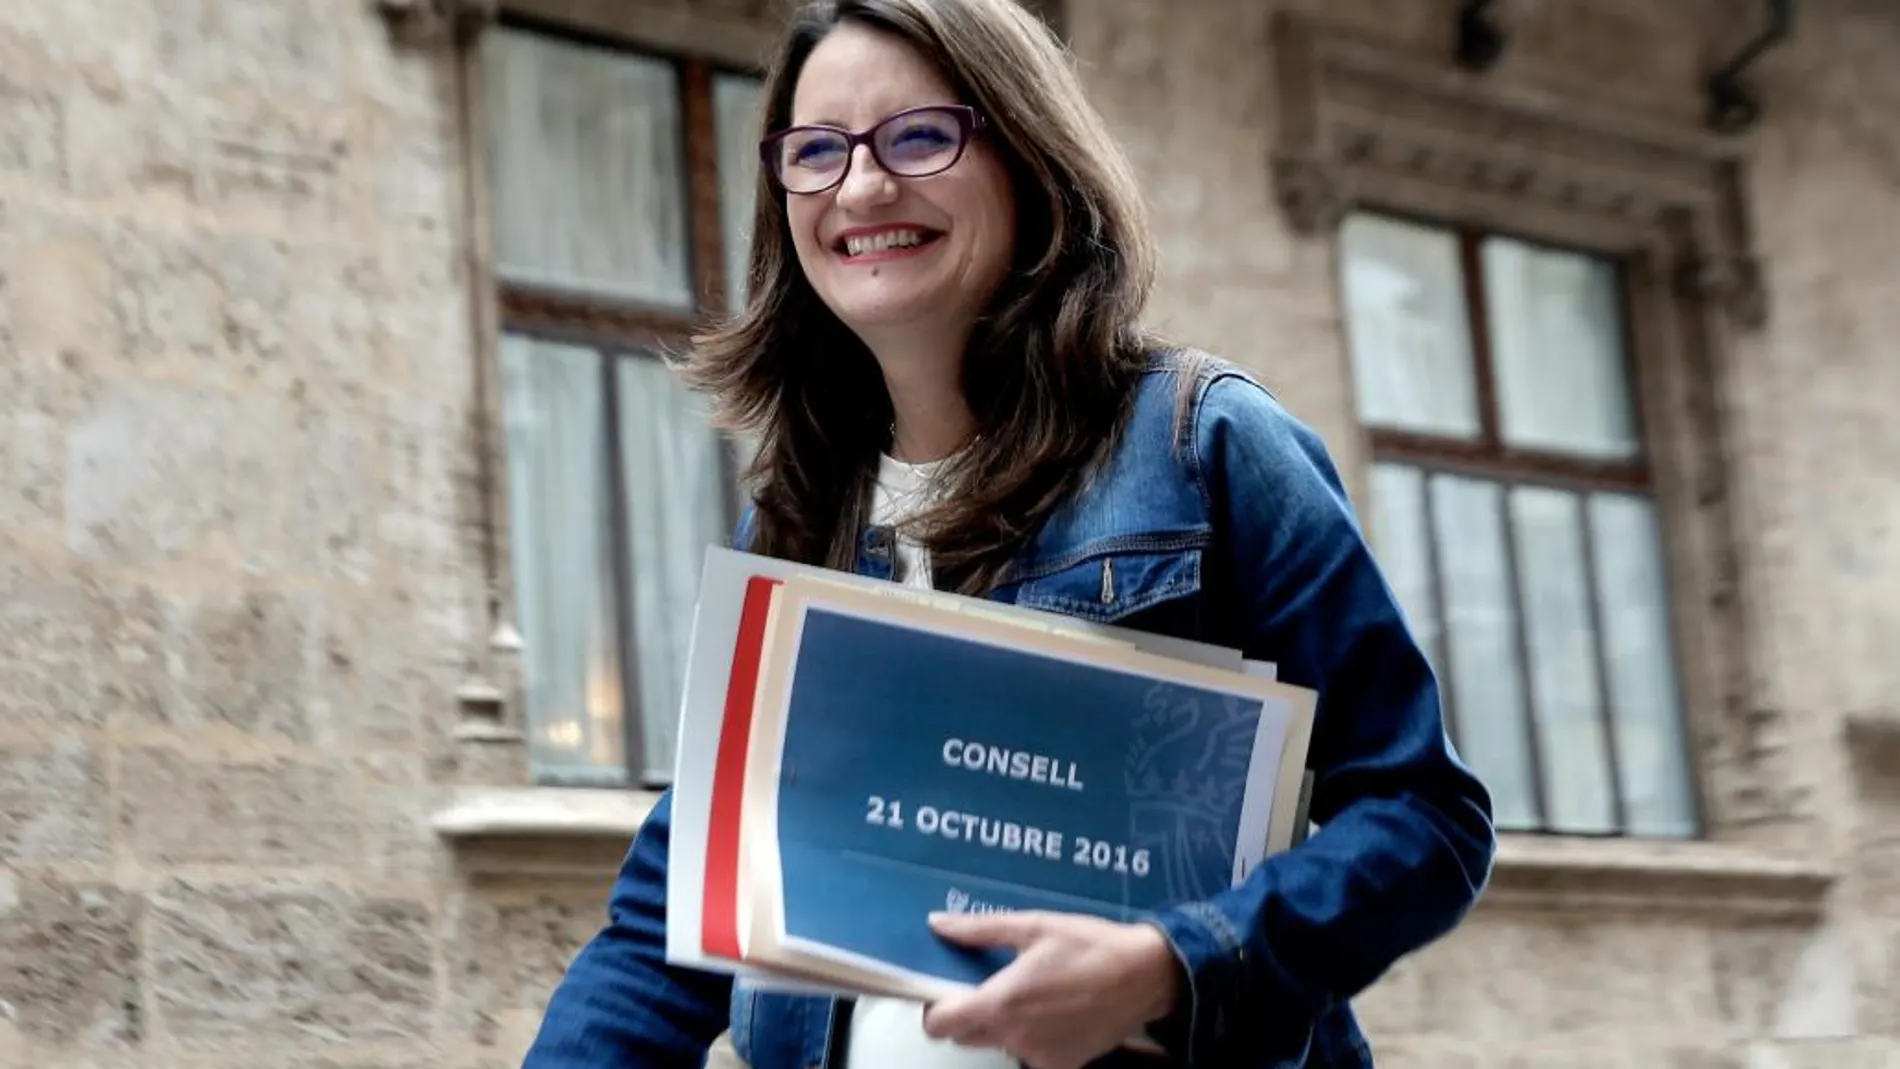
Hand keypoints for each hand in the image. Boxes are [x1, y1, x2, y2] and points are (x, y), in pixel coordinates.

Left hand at [920, 910, 1181, 1068]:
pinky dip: (1032, 1037)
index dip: (934, 1009)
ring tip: (1031, 992)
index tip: (946, 989)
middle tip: (990, 983)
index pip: (940, 1026)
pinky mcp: (1064, 1065)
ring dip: (1002, 1026)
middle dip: (968, 1014)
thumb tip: (937, 924)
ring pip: (999, 1046)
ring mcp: (1040, 1056)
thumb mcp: (1033, 925)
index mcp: (1001, 1003)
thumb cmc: (1088, 944)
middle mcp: (1015, 1038)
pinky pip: (1031, 1055)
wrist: (1145, 976)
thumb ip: (979, 929)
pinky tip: (1053, 1011)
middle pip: (966, 1037)